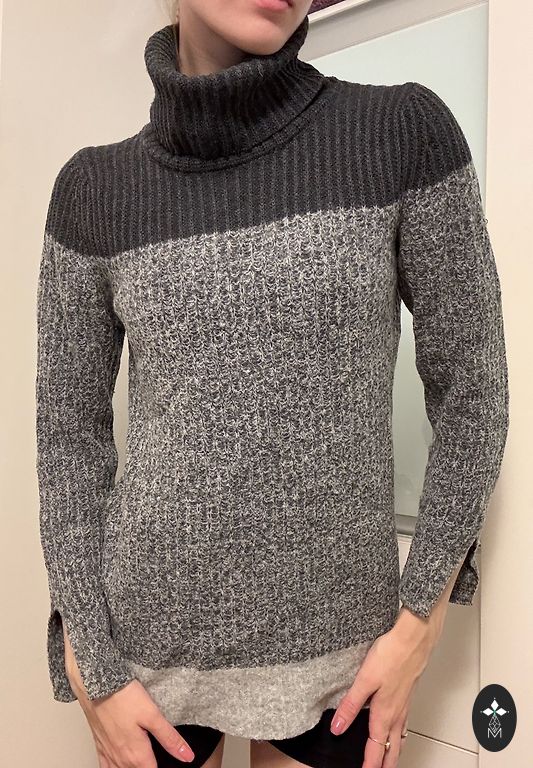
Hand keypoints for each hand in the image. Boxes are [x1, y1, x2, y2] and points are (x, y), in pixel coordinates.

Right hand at [64, 636, 195, 766]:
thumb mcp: (152, 715)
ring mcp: (108, 752)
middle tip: (156, 759)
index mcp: (137, 755)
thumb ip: (169, 738)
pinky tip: (118, 765)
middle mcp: (121, 758)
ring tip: (142, 762)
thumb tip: (187, 756)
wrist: (97, 684)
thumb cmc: (124, 697)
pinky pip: (105, 766)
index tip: (173, 764)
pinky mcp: (99, 744)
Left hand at [329, 612, 441, 767]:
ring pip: (400, 736)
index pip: (376, 748)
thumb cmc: (391, 656)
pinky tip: (397, 726)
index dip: (370, 764)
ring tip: (389, 759)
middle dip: (385, 764)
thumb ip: (350, 705)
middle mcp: (397, 713)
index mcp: (385, 714)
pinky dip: (400, 733)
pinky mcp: (408, 693)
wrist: (414, 640)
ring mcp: (405, 704)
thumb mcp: (364, 681)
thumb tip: (338, 727)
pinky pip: (405, 722)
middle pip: (392, 748)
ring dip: (394, 751)